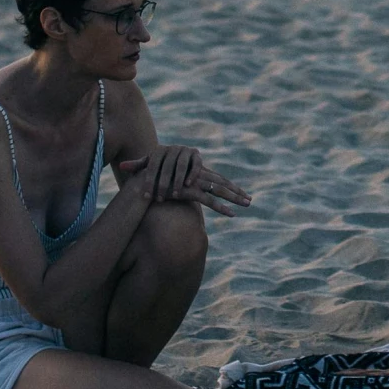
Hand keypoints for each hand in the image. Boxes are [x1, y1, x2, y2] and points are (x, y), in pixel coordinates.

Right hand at [117, 147, 251, 217]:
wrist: (139, 184)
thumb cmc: (152, 185)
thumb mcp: (169, 187)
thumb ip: (178, 189)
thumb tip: (183, 195)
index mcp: (193, 174)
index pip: (215, 179)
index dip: (228, 186)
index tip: (240, 193)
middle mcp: (196, 175)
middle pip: (221, 183)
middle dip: (236, 192)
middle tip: (250, 200)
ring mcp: (193, 182)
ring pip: (219, 190)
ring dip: (234, 198)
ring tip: (248, 204)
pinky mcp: (188, 190)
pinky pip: (208, 199)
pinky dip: (221, 207)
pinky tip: (232, 214)